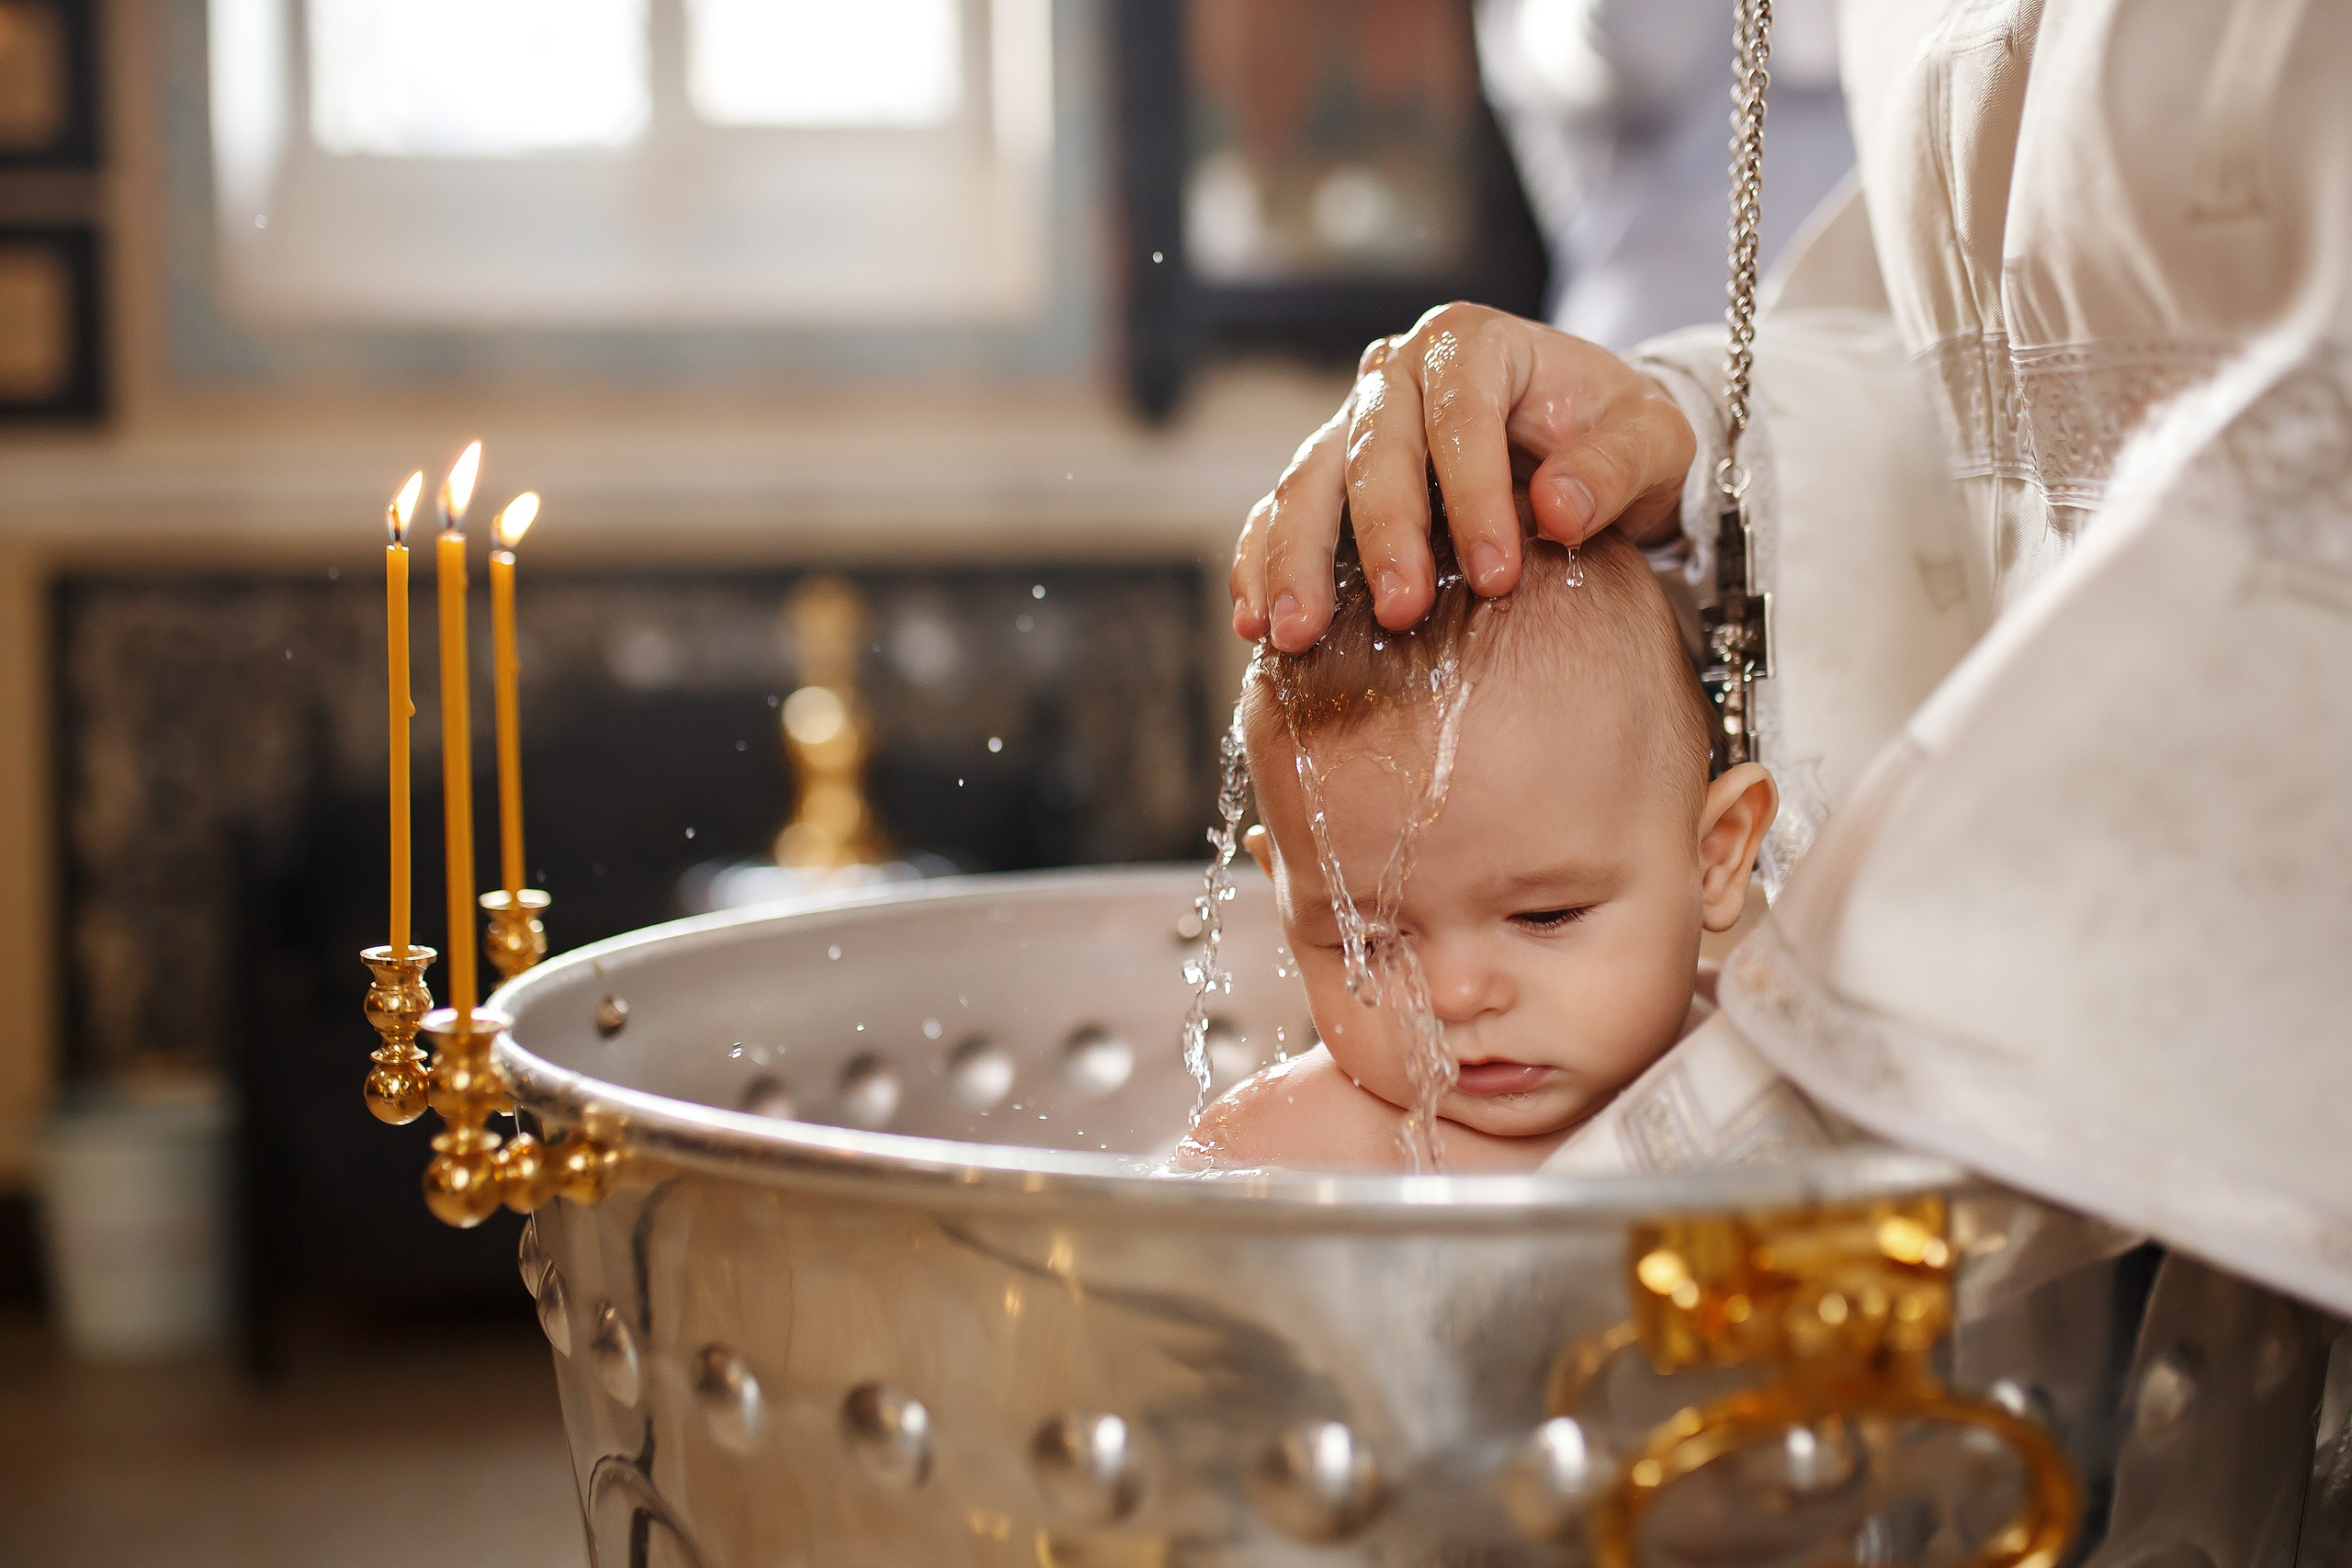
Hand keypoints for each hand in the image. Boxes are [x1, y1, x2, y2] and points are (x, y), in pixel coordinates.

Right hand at [1230, 303, 1695, 650]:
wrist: (1583, 446)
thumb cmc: (1614, 437)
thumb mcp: (1651, 441)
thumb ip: (1614, 467)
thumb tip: (1556, 510)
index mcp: (1472, 345)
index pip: (1461, 416)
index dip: (1474, 496)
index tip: (1497, 576)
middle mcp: (1399, 373)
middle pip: (1373, 449)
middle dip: (1382, 535)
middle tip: (1398, 611)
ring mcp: (1355, 423)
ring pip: (1309, 480)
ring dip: (1298, 558)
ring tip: (1294, 632)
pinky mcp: (1331, 474)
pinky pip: (1280, 512)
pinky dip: (1263, 562)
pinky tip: (1257, 621)